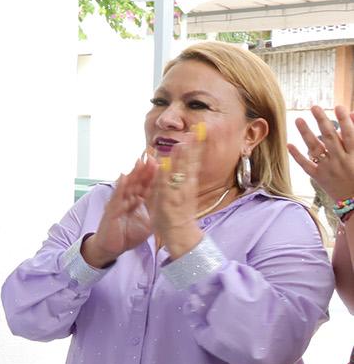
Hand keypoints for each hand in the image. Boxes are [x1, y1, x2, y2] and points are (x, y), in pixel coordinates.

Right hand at [82, 155, 155, 267]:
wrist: (112, 248)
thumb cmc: (127, 235)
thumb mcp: (147, 223)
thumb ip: (155, 211)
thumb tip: (168, 203)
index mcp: (137, 202)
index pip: (147, 186)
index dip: (154, 175)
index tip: (163, 163)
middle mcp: (127, 200)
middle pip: (137, 182)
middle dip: (145, 170)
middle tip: (152, 156)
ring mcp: (118, 204)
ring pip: (127, 186)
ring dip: (133, 174)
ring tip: (139, 162)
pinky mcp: (111, 211)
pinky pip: (116, 197)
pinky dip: (120, 187)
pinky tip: (123, 176)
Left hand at [149, 135, 205, 259]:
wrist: (180, 234)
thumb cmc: (177, 214)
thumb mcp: (180, 192)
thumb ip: (177, 177)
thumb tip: (173, 162)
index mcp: (189, 182)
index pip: (194, 160)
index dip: (197, 145)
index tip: (199, 130)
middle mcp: (186, 186)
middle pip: (192, 162)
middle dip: (195, 146)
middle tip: (199, 129)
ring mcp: (178, 193)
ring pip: (181, 172)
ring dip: (183, 157)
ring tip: (186, 141)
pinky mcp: (169, 202)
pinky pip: (167, 187)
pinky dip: (166, 176)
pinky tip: (165, 164)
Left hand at [290, 105, 353, 210]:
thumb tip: (352, 114)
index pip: (349, 134)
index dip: (344, 120)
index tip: (338, 106)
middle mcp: (342, 160)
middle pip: (330, 137)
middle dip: (322, 121)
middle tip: (314, 107)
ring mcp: (329, 169)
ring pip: (316, 149)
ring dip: (306, 133)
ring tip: (298, 119)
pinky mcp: (319, 177)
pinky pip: (307, 165)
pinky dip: (298, 155)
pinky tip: (289, 144)